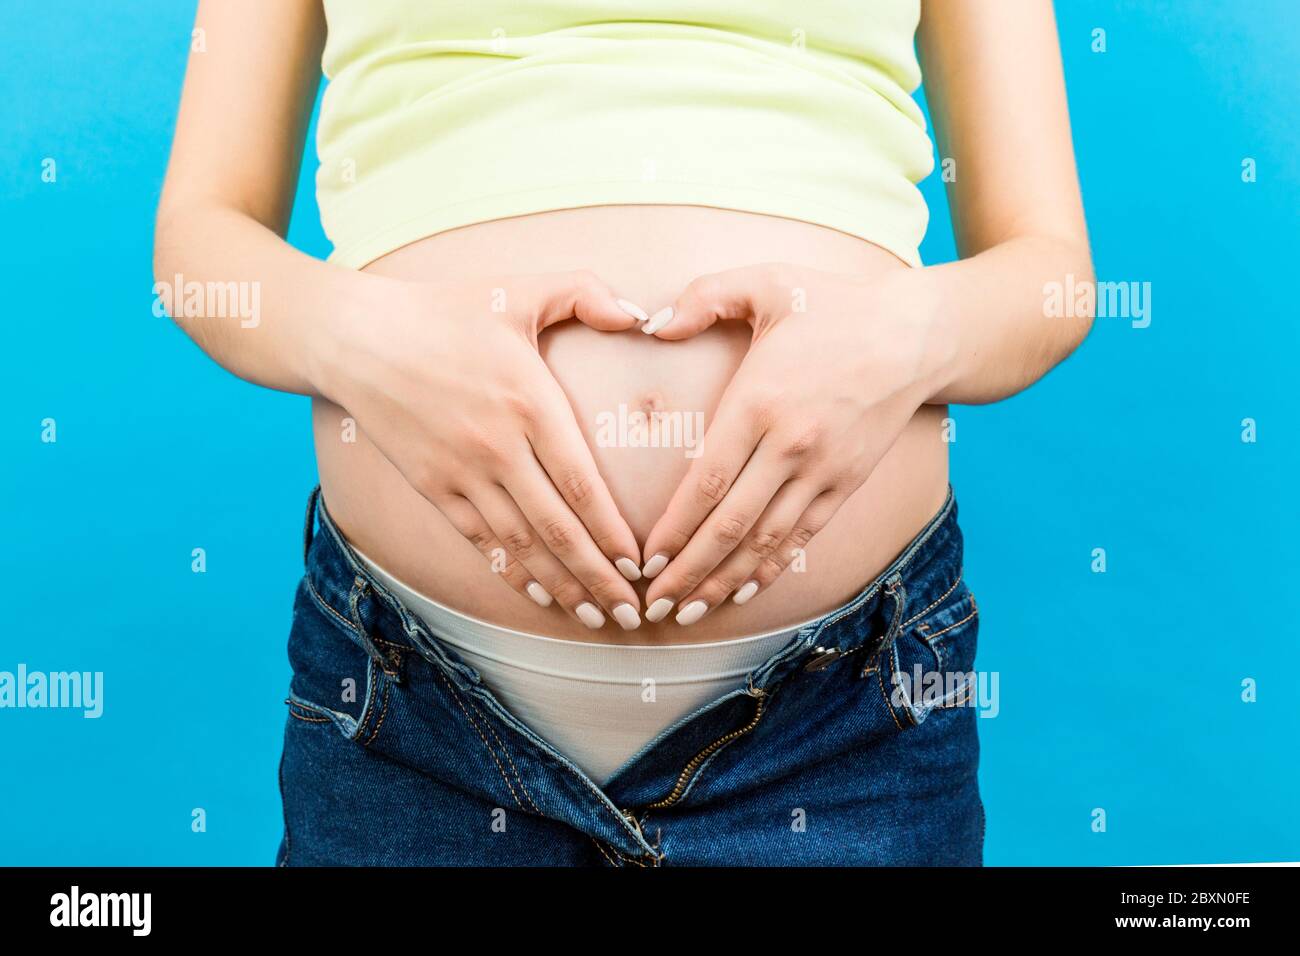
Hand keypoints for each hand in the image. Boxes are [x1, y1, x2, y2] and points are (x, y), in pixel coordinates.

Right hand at [318, 271, 649, 629]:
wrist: (356, 338)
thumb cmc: (444, 310)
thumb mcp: (518, 289)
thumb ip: (585, 292)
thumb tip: (640, 314)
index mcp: (528, 401)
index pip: (580, 483)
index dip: (611, 532)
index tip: (640, 566)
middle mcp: (497, 447)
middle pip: (556, 528)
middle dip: (598, 578)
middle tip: (631, 615)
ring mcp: (460, 473)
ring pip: (520, 545)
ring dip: (561, 587)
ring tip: (595, 619)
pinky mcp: (432, 487)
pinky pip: (479, 541)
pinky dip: (512, 573)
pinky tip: (540, 597)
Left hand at [637, 264, 951, 625]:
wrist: (916, 334)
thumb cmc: (835, 304)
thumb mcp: (767, 281)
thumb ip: (704, 297)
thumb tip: (652, 324)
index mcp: (759, 403)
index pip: (705, 483)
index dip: (673, 530)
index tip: (644, 561)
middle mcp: (789, 446)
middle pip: (729, 525)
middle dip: (688, 572)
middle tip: (654, 606)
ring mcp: (821, 470)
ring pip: (765, 541)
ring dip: (725, 581)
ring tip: (689, 612)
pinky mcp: (845, 483)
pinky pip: (802, 536)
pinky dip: (771, 568)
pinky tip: (743, 591)